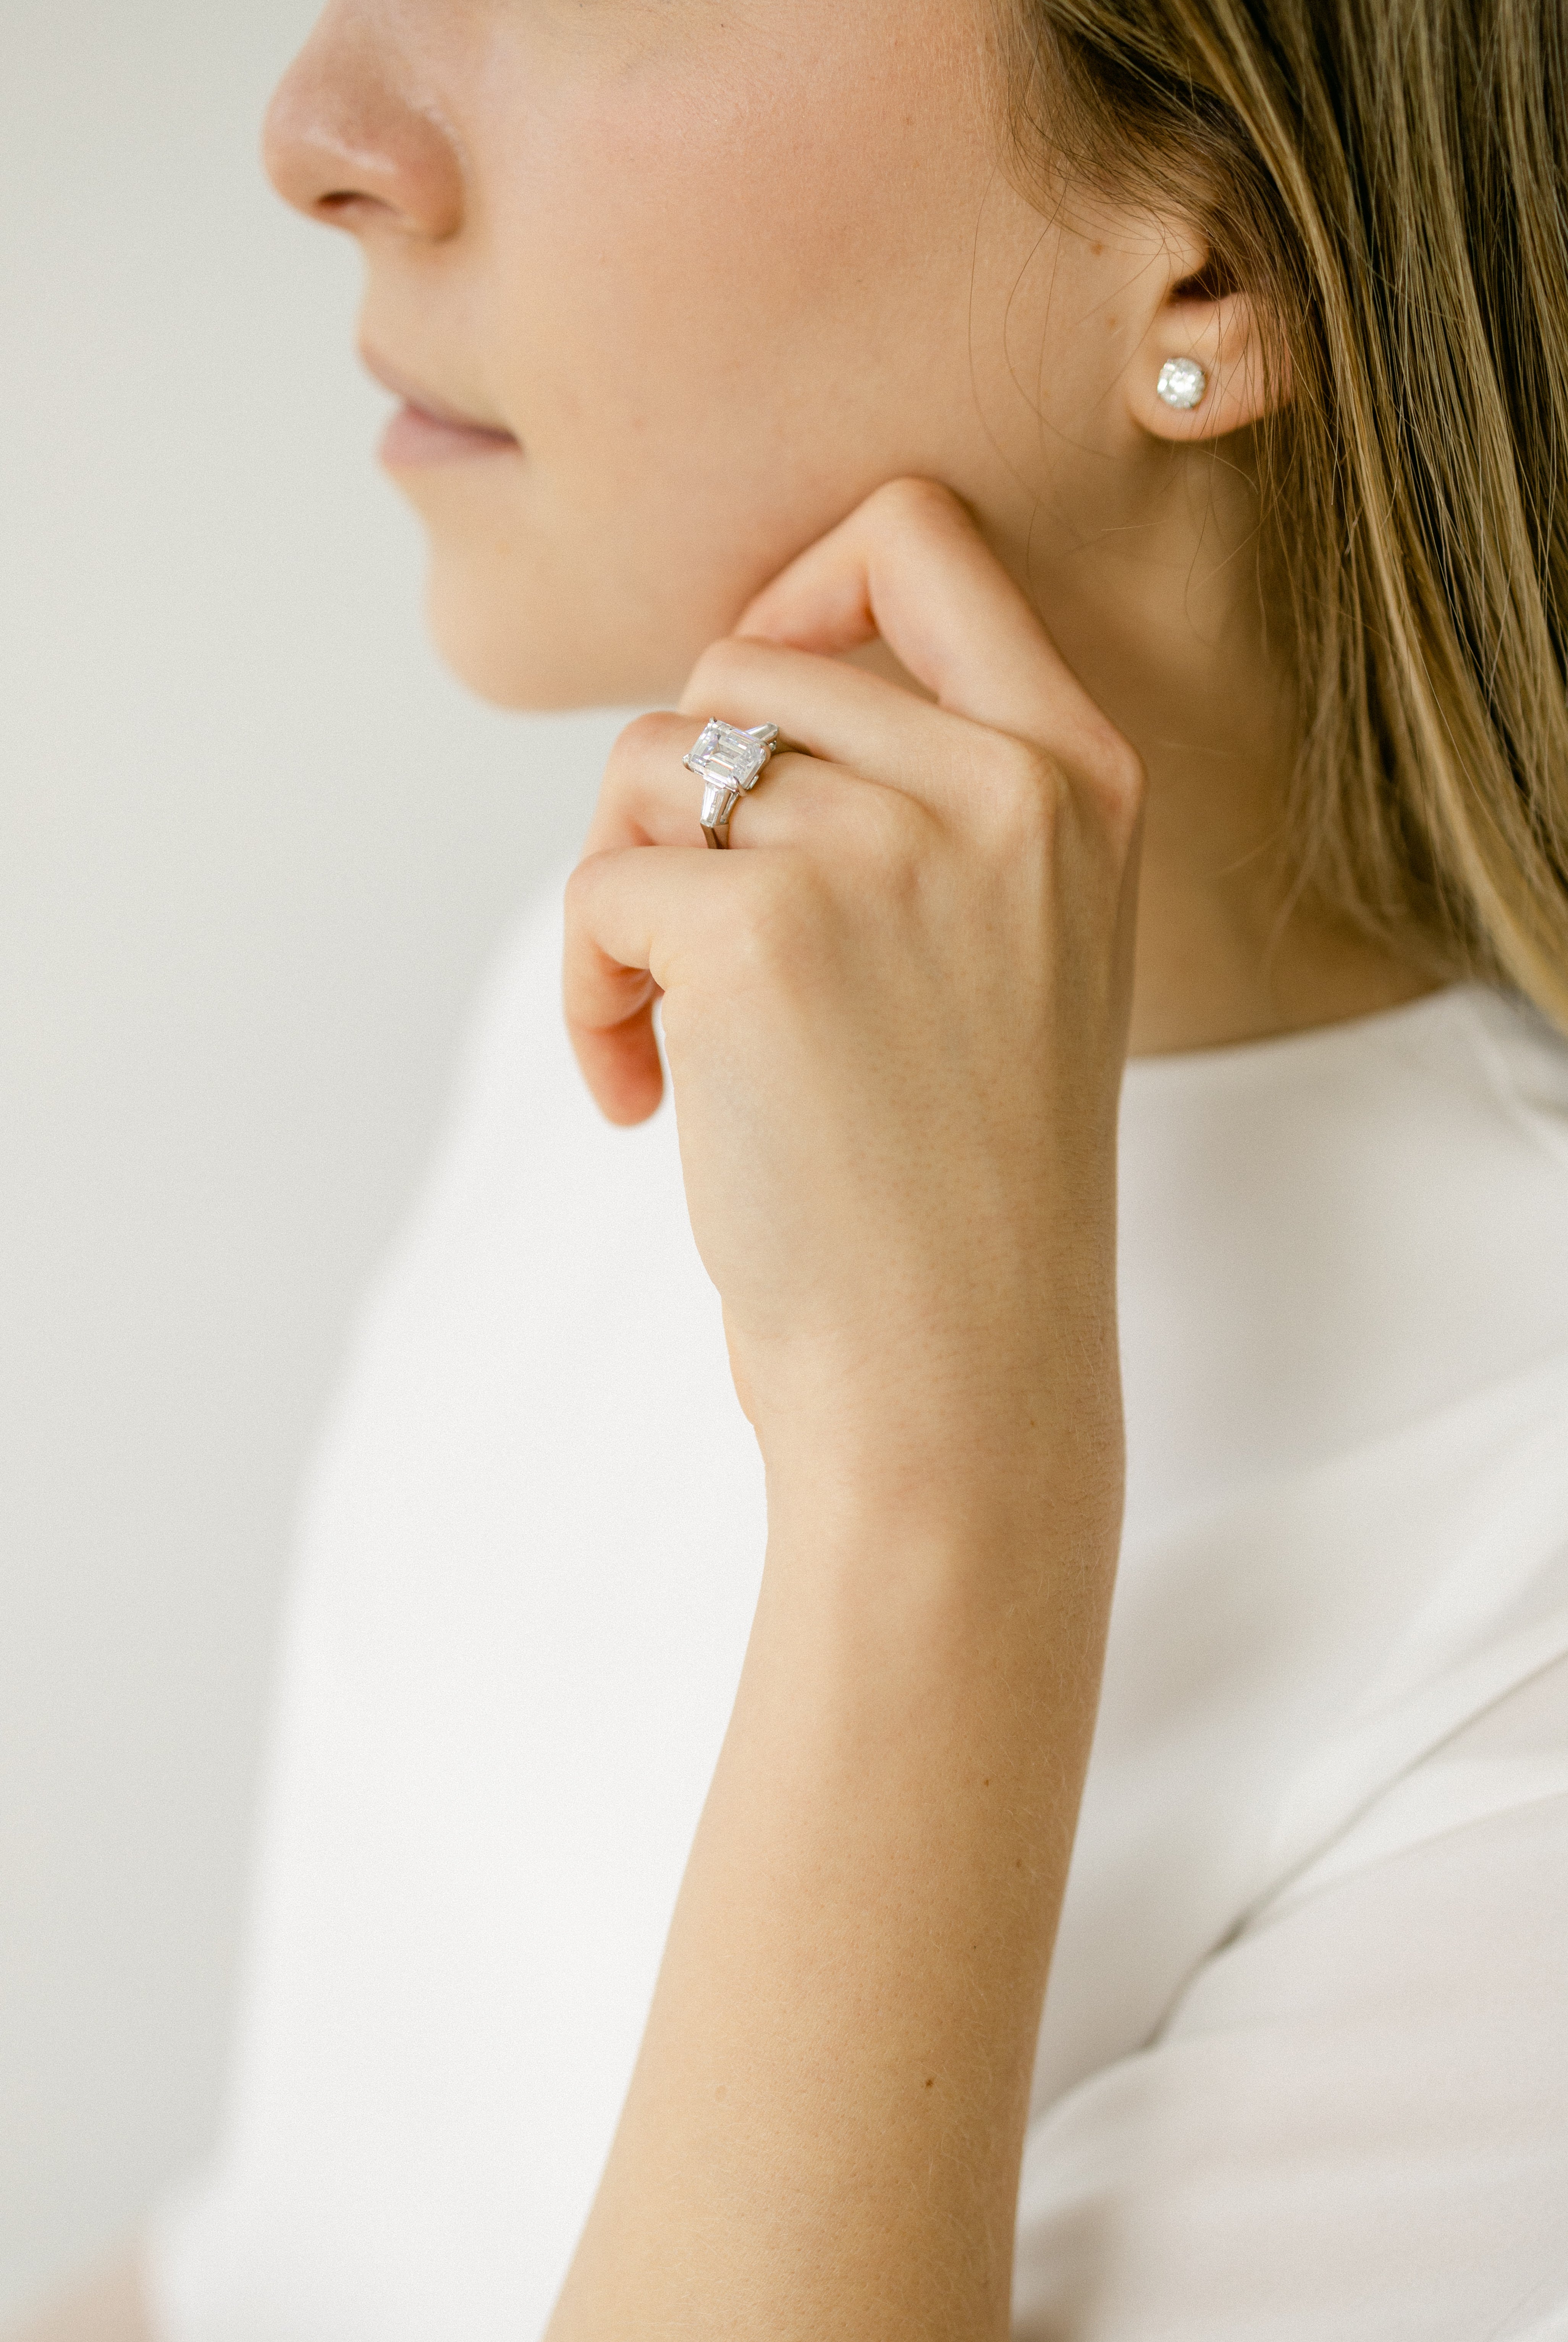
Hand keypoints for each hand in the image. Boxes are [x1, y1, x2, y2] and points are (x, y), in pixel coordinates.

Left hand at [565, 479, 1143, 1518]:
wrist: (957, 1373)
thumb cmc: (956, 1181)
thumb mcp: (1010, 949)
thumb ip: (923, 799)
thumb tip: (726, 702)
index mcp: (1075, 775)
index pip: (916, 536)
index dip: (796, 590)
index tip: (749, 739)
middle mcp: (1002, 786)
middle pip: (739, 665)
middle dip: (673, 799)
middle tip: (685, 942)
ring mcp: (888, 849)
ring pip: (650, 765)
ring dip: (619, 894)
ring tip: (661, 1031)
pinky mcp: (763, 931)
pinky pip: (598, 885)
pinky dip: (584, 988)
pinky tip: (638, 1096)